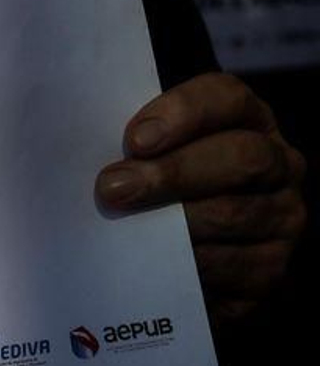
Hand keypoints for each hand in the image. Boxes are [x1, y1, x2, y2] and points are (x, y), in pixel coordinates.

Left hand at [97, 73, 306, 322]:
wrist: (178, 257)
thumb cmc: (150, 184)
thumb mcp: (145, 153)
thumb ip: (133, 142)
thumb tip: (82, 141)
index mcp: (245, 119)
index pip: (227, 98)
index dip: (183, 113)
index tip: (134, 140)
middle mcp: (278, 163)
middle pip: (240, 157)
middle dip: (173, 173)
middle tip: (114, 189)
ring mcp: (283, 216)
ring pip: (235, 214)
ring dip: (174, 223)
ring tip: (128, 230)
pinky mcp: (272, 267)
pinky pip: (235, 265)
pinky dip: (191, 265)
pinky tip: (157, 263)